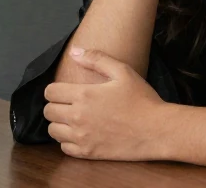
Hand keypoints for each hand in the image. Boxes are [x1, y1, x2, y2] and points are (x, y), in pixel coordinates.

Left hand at [43, 48, 167, 160]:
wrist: (157, 130)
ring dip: (59, 124)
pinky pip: (65, 148)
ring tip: (73, 119)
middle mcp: (78, 117)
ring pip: (53, 131)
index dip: (54, 89)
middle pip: (48, 112)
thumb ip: (96, 59)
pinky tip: (80, 134)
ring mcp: (82, 137)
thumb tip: (74, 52)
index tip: (64, 90)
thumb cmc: (142, 99)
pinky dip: (68, 141)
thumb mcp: (122, 71)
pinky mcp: (88, 153)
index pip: (50, 92)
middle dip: (55, 105)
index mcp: (83, 95)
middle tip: (69, 104)